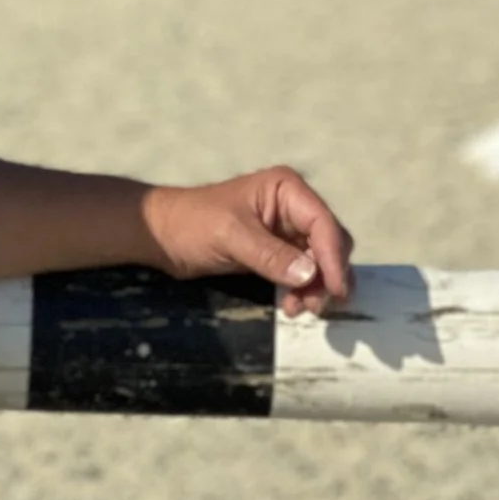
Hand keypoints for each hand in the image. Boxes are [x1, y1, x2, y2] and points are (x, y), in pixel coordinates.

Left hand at [141, 168, 353, 319]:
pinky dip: (302, 290)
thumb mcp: (230, 236)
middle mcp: (294, 207)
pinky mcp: (277, 252)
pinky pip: (302, 273)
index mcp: (287, 190)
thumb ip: (270, 254)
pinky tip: (291, 306)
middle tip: (317, 306)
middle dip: (327, 276)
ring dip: (316, 288)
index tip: (336, 289)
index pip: (323, 224)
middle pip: (329, 244)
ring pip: (319, 262)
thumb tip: (309, 274)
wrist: (162, 236)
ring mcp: (287, 230)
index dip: (333, 258)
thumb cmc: (192, 223)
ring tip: (300, 309)